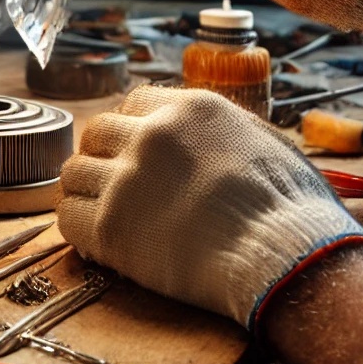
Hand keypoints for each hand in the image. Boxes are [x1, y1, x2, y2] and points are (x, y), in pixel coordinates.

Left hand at [56, 85, 362, 328]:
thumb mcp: (267, 142)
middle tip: (114, 184)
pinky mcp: (111, 228)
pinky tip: (98, 242)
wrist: (288, 260)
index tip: (134, 152)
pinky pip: (67, 218)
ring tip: (103, 213)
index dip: (130, 129)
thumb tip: (211, 134)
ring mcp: (127, 180)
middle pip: (95, 134)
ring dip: (85, 192)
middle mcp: (151, 135)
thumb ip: (224, 130)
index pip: (131, 103)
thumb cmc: (294, 209)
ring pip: (73, 173)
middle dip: (101, 157)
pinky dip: (77, 229)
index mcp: (188, 109)